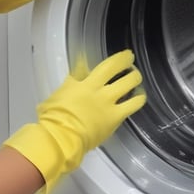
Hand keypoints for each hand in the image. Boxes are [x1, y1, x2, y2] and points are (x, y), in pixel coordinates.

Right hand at [4, 50, 145, 193]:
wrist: (61, 137)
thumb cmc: (53, 117)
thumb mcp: (59, 94)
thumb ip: (71, 84)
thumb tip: (78, 73)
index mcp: (85, 83)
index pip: (106, 65)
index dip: (119, 58)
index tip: (126, 55)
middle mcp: (100, 90)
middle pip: (119, 70)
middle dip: (128, 63)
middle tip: (131, 63)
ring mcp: (109, 103)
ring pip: (130, 84)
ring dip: (136, 79)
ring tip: (137, 81)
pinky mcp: (116, 117)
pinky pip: (134, 104)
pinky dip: (138, 99)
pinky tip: (139, 97)